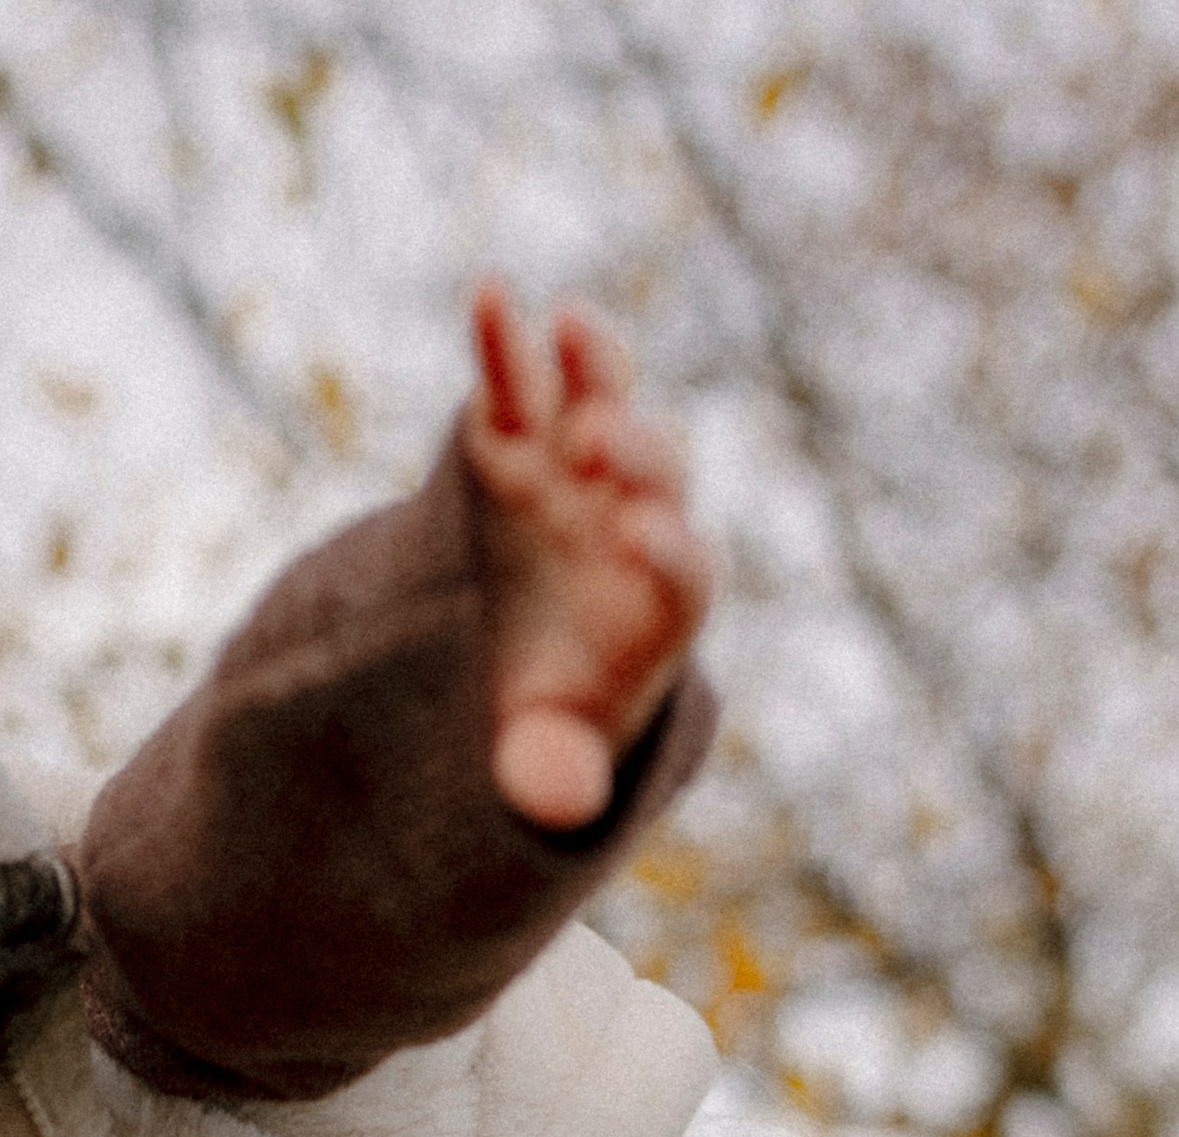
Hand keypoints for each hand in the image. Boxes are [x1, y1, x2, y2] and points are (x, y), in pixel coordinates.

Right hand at [462, 280, 713, 829]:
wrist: (519, 642)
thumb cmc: (550, 704)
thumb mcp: (545, 751)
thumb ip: (555, 775)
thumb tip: (556, 802)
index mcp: (660, 598)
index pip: (688, 570)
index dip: (672, 550)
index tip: (645, 536)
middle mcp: (632, 513)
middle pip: (657, 471)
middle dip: (637, 453)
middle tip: (606, 446)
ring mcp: (577, 463)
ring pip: (600, 400)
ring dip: (592, 364)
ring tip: (571, 325)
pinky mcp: (519, 432)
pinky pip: (520, 377)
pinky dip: (508, 337)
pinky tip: (491, 292)